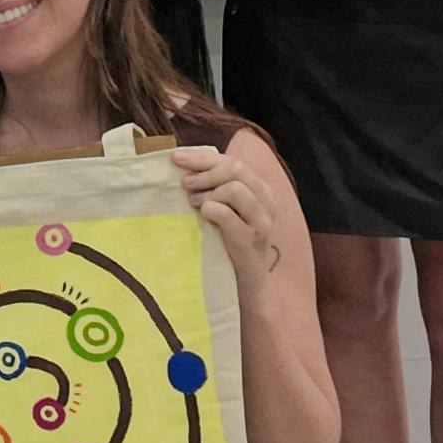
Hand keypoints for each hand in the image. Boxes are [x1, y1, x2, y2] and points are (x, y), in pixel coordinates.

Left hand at [172, 144, 279, 296]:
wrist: (247, 284)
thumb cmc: (230, 244)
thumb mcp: (226, 210)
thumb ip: (216, 188)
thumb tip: (185, 167)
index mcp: (261, 190)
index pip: (232, 161)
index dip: (202, 158)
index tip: (176, 157)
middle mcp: (267, 202)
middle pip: (236, 169)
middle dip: (204, 173)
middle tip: (184, 185)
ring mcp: (262, 221)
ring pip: (235, 188)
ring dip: (208, 192)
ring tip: (194, 203)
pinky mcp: (251, 240)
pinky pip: (228, 214)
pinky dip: (211, 210)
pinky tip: (203, 215)